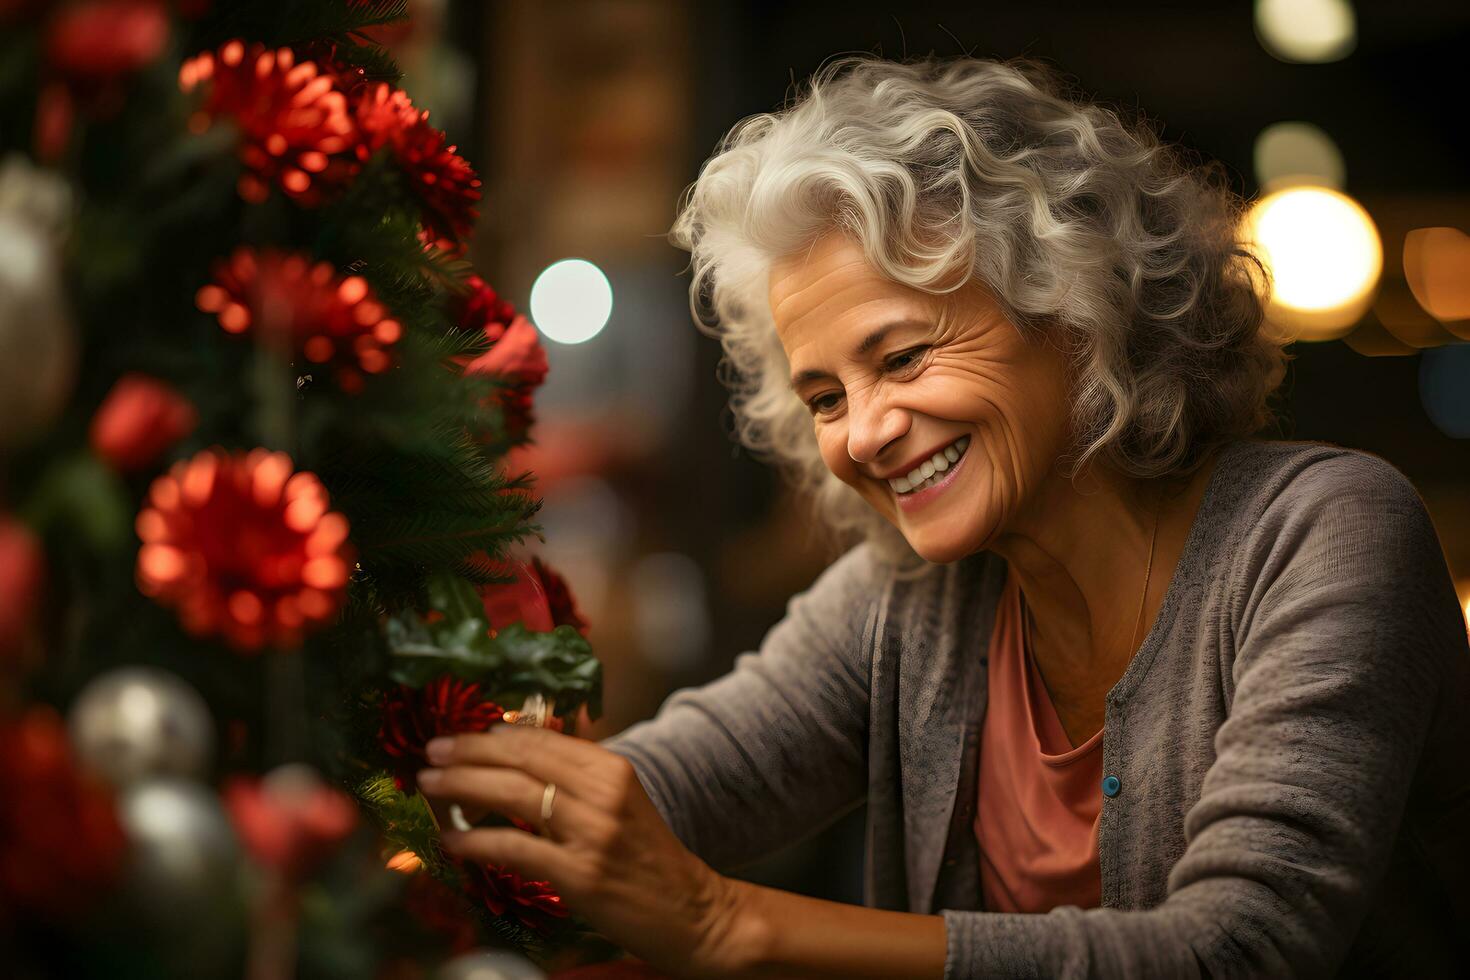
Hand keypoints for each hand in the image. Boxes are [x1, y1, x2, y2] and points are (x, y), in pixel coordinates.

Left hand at [418, 725, 748, 977]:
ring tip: (428, 783)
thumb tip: (518, 760)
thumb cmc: (648, 860)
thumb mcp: (620, 805)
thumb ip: (578, 780)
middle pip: (521, 759)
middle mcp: (603, 793)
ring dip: (461, 785)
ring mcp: (591, 832)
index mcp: (612, 769)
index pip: (541, 739)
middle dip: (467, 751)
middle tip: (431, 750)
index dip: (493, 734)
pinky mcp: (579, 873)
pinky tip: (451, 840)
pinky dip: (475, 840)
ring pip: (512, 794)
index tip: (459, 735)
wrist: (692, 912)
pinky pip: (513, 847)